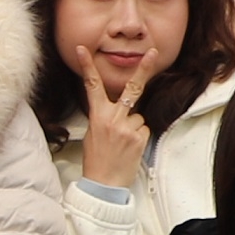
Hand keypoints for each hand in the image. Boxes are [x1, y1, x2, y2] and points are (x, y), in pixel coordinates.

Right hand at [79, 53, 153, 189]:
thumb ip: (104, 117)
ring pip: (138, 116)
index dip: (88, 67)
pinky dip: (139, 137)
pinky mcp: (140, 137)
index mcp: (97, 116)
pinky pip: (143, 129)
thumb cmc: (96, 160)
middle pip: (132, 88)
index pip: (92, 86)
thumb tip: (116, 109)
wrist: (104, 184)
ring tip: (123, 143)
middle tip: (152, 52)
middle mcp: (113, 119)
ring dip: (134, 127)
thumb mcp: (92, 134)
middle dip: (143, 69)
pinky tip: (130, 148)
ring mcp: (128, 128)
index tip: (83, 50)